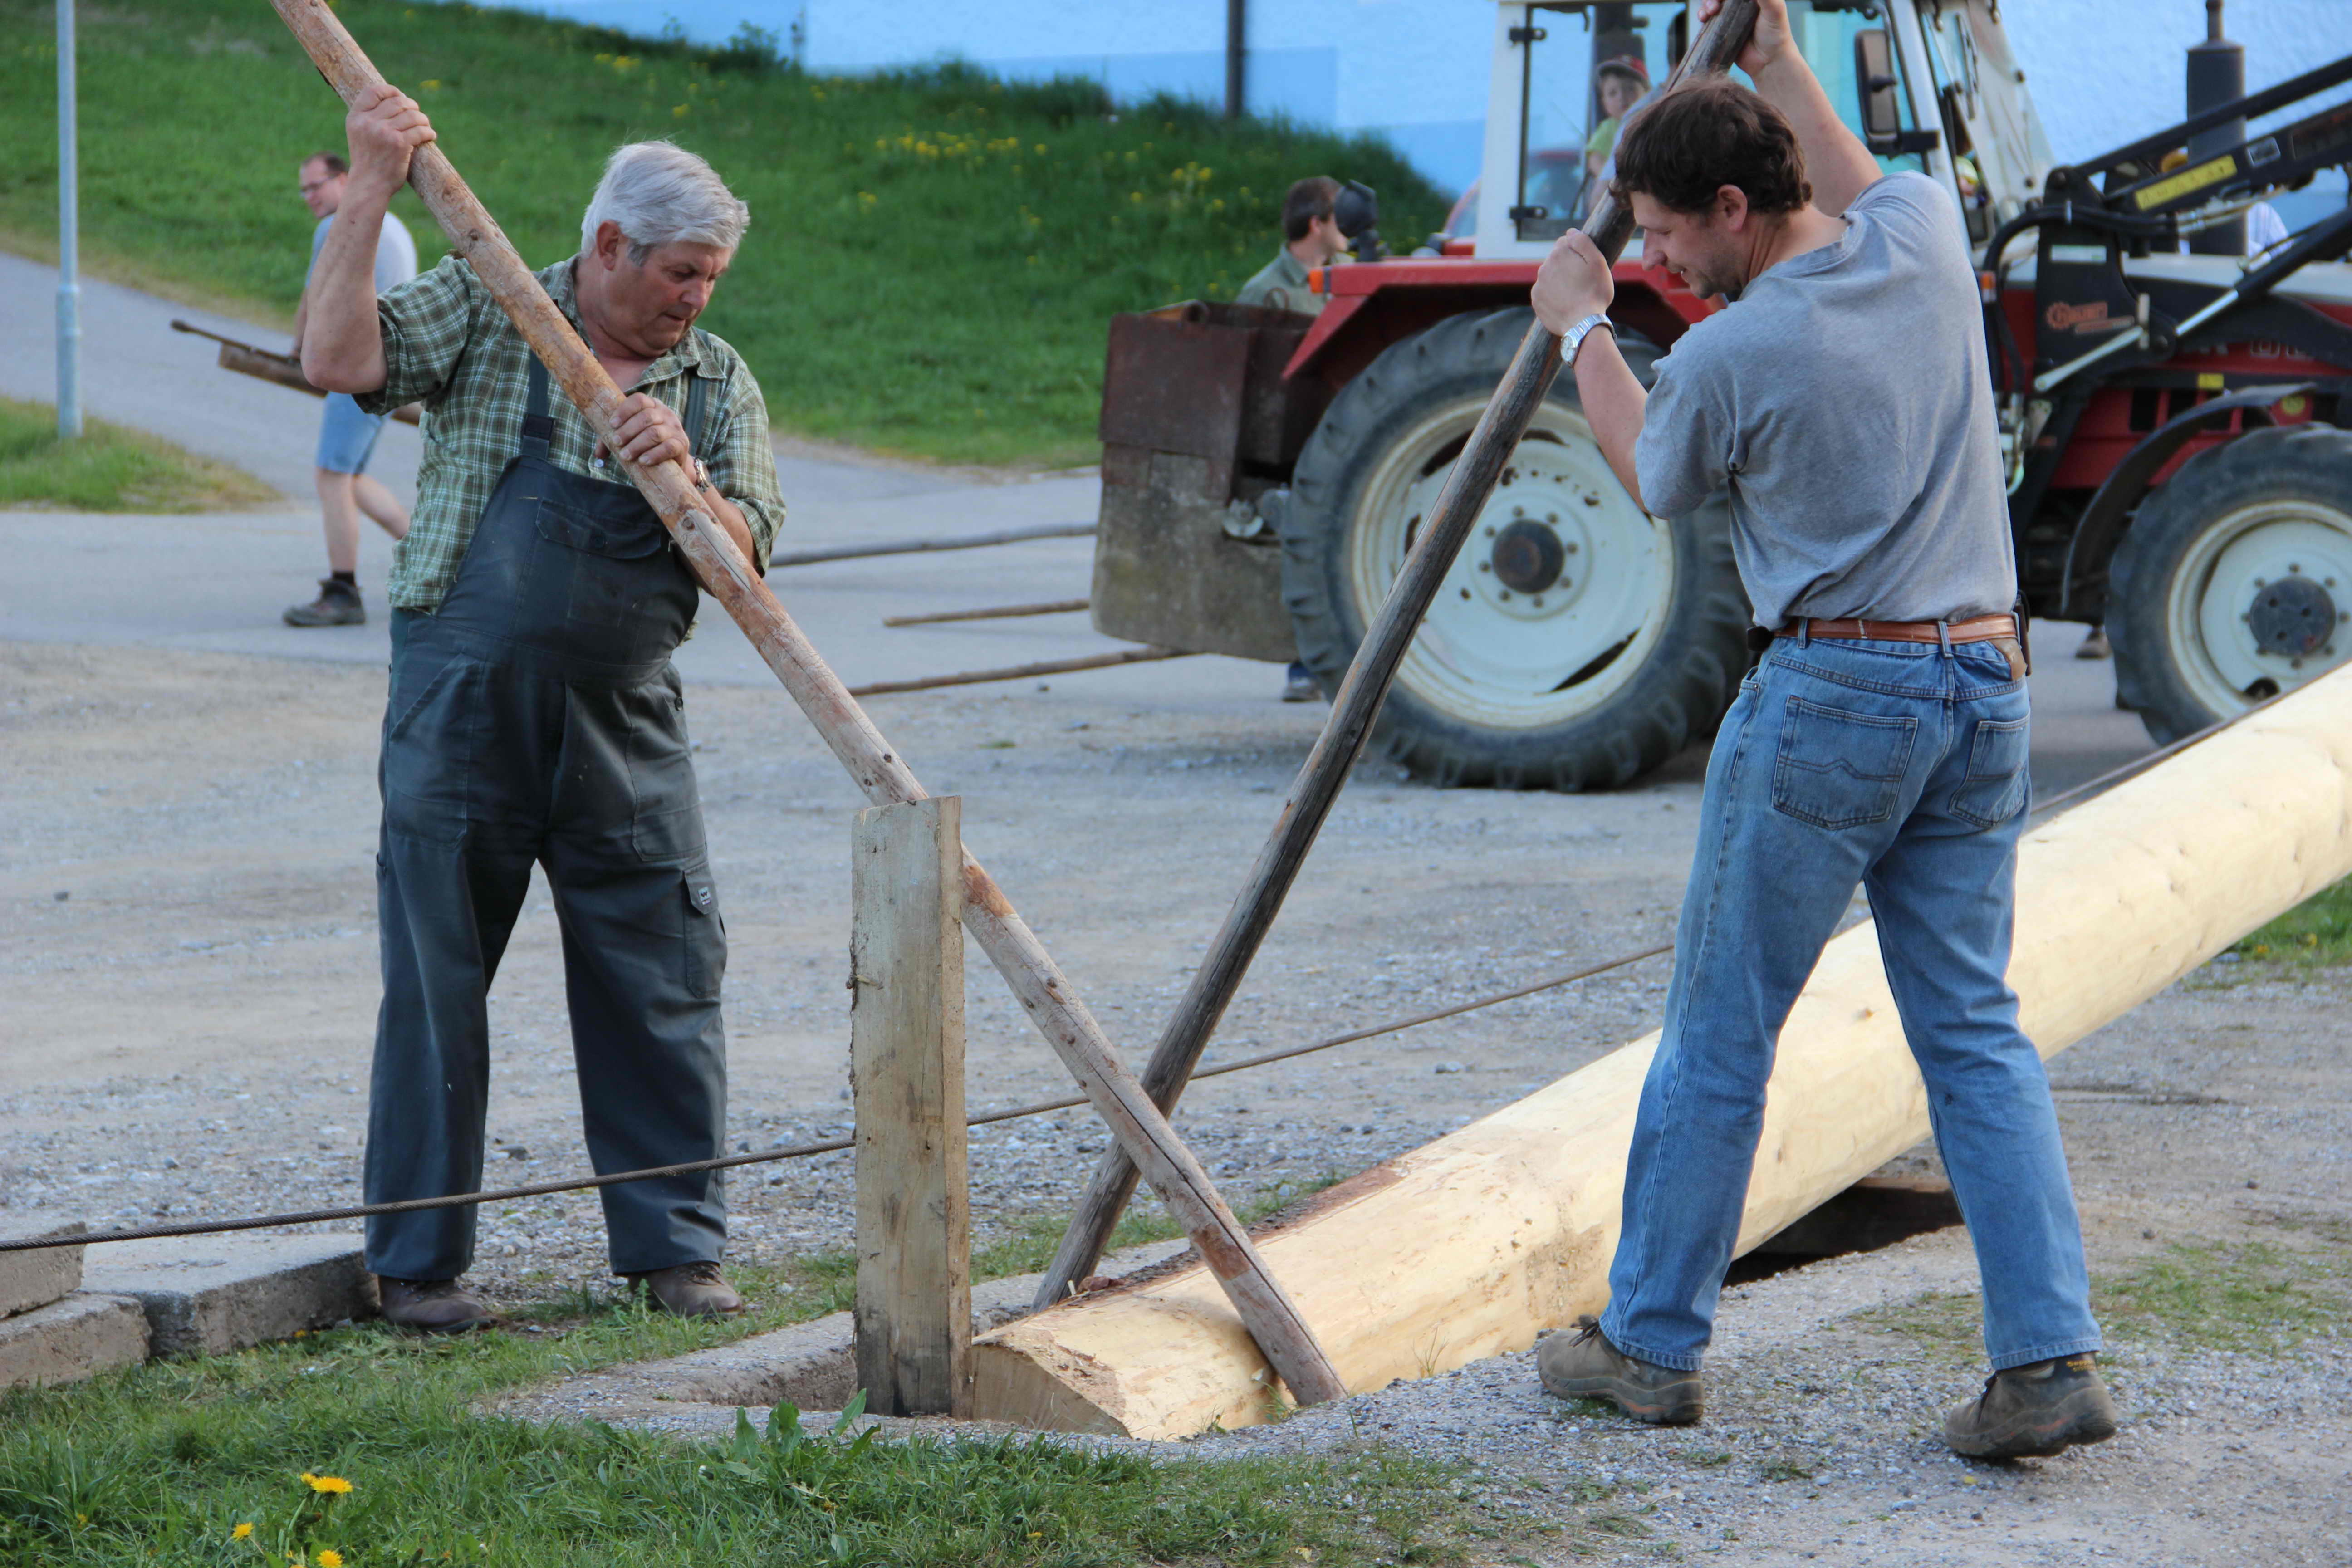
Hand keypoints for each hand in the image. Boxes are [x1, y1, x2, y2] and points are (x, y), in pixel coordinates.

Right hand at [344, 83, 434, 197]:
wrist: (368, 185)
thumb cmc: (368, 160)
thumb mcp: (360, 134)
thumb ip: (370, 117)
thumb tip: (397, 99)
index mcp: (356, 117)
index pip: (373, 91)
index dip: (391, 90)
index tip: (401, 97)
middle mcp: (368, 122)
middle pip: (398, 101)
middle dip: (412, 106)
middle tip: (418, 116)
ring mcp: (383, 132)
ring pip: (412, 115)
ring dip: (423, 119)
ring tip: (425, 126)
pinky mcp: (399, 144)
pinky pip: (420, 130)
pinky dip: (429, 132)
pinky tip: (430, 136)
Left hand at [601, 394, 691, 470]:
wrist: (672, 460)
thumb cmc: (646, 445)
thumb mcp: (631, 437)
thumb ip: (614, 441)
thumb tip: (598, 454)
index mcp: (652, 405)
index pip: (639, 400)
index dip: (624, 410)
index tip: (612, 424)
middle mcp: (665, 414)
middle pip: (646, 417)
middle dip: (628, 430)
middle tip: (616, 442)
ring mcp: (675, 428)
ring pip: (655, 433)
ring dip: (637, 445)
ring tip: (625, 455)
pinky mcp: (681, 444)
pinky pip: (668, 447)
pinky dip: (654, 454)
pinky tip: (642, 461)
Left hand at [1531, 229, 1613, 334]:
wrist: (1583, 325)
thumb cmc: (1595, 292)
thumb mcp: (1598, 262)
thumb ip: (1583, 241)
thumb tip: (1570, 232)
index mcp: (1559, 253)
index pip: (1565, 243)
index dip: (1577, 253)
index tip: (1585, 266)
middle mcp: (1544, 266)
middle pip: (1556, 260)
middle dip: (1567, 266)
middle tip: (1582, 282)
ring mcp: (1538, 284)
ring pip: (1550, 276)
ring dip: (1559, 281)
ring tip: (1574, 294)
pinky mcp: (1536, 300)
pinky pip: (1544, 292)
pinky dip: (1553, 295)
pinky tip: (1565, 303)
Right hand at [1699, 0, 1788, 77]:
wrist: (1768, 62)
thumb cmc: (1776, 35)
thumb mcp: (1775, 9)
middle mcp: (1741, 5)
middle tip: (1715, 6)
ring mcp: (1730, 18)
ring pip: (1712, 4)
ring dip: (1706, 4)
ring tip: (1708, 13)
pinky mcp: (1722, 31)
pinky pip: (1708, 20)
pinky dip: (1703, 15)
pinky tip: (1703, 19)